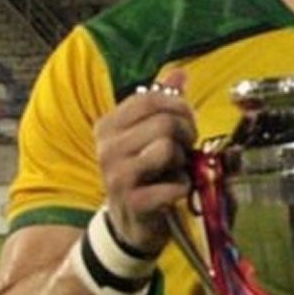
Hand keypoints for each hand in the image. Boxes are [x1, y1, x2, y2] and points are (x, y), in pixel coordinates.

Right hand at [94, 69, 196, 254]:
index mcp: (108, 125)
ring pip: (167, 148)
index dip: (178, 105)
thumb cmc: (145, 171)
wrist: (131, 222)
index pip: (150, 98)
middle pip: (164, 122)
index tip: (186, 119)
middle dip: (186, 133)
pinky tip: (173, 192)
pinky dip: (183, 187)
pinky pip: (174, 184)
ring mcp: (117, 176)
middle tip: (186, 147)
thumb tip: (180, 73)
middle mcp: (107, 148)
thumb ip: (163, 102)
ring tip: (175, 169)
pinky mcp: (133, 202)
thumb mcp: (150, 134)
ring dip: (182, 160)